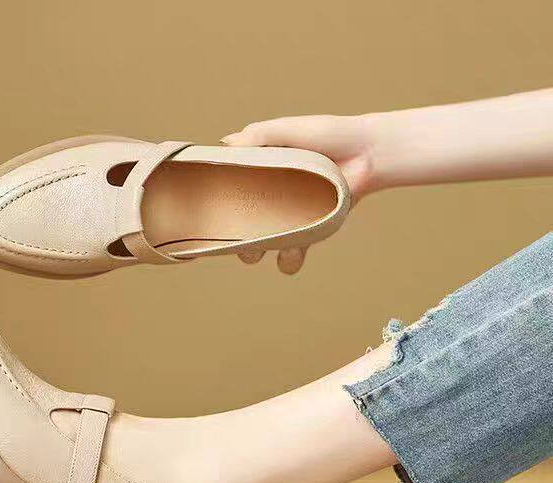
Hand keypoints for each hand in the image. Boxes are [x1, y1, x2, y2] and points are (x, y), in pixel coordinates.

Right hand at [221, 115, 375, 273]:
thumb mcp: (287, 131)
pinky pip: (291, 258)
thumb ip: (257, 136)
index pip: (226, 196)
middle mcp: (267, 202)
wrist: (367, 153)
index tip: (206, 213)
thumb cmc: (327, 135)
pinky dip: (289, 260)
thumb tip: (224, 144)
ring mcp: (287, 221)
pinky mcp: (308, 234)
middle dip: (232, 239)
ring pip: (261, 250)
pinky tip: (293, 249)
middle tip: (236, 234)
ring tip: (264, 245)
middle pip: (237, 230)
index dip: (214, 208)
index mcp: (256, 177)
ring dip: (257, 253)